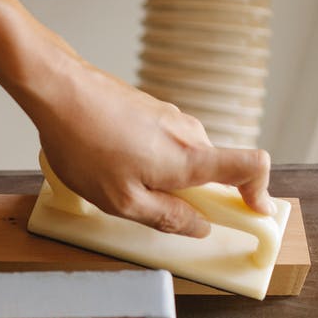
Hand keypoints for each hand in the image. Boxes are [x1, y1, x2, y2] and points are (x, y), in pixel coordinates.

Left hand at [30, 62, 272, 236]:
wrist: (59, 91)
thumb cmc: (83, 143)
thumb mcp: (121, 200)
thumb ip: (166, 217)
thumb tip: (199, 226)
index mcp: (190, 158)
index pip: (253, 167)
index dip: (258, 192)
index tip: (250, 211)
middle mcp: (189, 133)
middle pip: (211, 169)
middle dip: (189, 194)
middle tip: (147, 205)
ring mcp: (170, 117)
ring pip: (181, 157)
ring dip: (160, 176)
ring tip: (114, 179)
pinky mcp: (150, 109)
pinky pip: (161, 142)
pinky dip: (145, 158)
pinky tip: (107, 160)